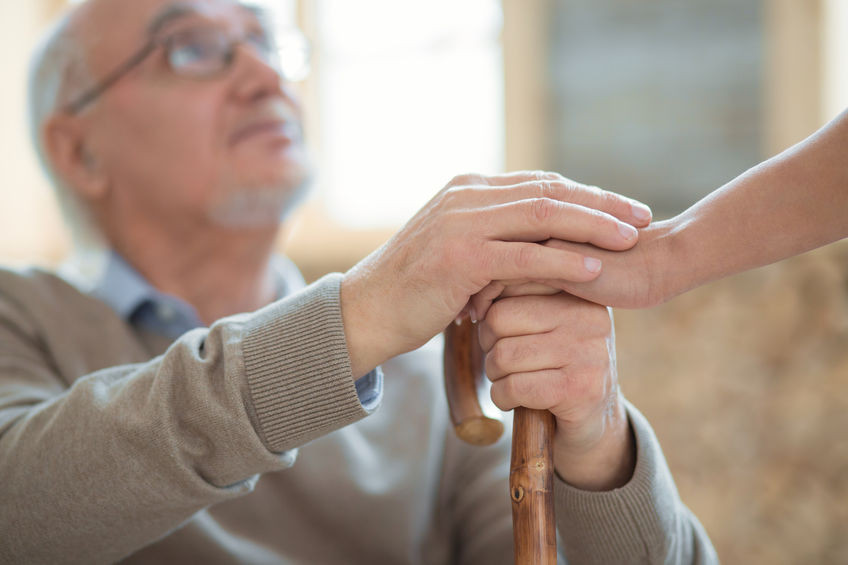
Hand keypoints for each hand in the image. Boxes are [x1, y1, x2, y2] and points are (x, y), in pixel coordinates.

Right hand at [340, 171, 652, 376]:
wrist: (367, 312)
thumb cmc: (415, 288)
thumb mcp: (455, 249)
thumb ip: (491, 235)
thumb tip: (533, 240)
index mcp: (468, 190)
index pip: (540, 184)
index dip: (587, 195)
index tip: (624, 210)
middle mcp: (467, 197)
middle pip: (550, 192)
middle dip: (603, 205)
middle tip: (643, 218)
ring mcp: (462, 223)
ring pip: (543, 216)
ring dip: (594, 227)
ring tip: (632, 240)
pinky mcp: (461, 257)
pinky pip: (525, 256)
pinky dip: (564, 261)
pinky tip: (595, 269)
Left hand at [477, 291, 635, 490]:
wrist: (594, 422)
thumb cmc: (556, 366)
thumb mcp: (546, 323)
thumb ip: (519, 297)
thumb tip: (476, 287)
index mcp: (579, 292)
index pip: (511, 281)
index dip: (489, 310)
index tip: (498, 331)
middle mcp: (589, 316)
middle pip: (499, 319)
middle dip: (488, 346)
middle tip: (505, 361)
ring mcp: (588, 353)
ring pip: (503, 355)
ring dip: (495, 375)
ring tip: (512, 380)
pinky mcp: (580, 389)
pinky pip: (514, 387)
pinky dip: (501, 398)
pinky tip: (516, 400)